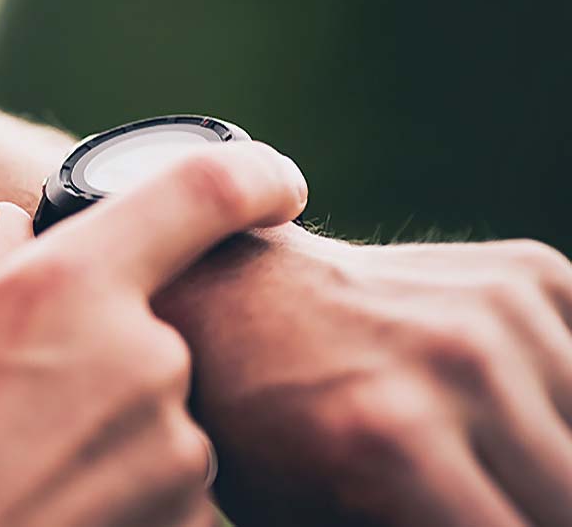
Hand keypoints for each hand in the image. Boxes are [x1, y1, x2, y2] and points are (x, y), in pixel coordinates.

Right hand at [0, 143, 307, 526]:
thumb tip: (10, 229)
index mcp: (73, 284)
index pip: (204, 192)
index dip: (253, 174)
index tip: (274, 184)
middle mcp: (146, 355)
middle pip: (160, 329)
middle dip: (108, 354)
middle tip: (32, 398)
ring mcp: (175, 450)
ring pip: (165, 418)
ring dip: (114, 431)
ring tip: (28, 465)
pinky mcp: (186, 525)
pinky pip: (169, 489)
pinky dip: (124, 492)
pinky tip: (52, 503)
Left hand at [159, 228, 571, 525]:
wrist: (236, 304)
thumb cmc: (263, 439)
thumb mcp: (310, 520)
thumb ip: (416, 526)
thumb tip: (498, 520)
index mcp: (396, 442)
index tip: (461, 518)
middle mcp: (459, 363)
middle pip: (567, 501)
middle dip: (529, 509)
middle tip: (468, 496)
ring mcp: (497, 308)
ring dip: (549, 464)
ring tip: (483, 460)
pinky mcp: (527, 273)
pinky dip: (563, 404)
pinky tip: (507, 411)